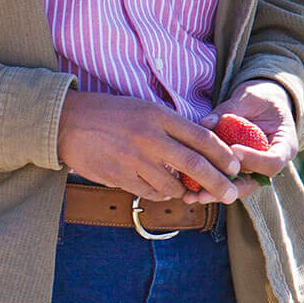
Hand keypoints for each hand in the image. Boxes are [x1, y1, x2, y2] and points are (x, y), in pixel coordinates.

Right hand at [56, 90, 242, 203]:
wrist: (69, 122)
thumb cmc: (110, 113)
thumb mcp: (143, 108)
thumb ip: (170, 127)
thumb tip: (199, 149)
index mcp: (157, 115)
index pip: (200, 136)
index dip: (222, 154)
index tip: (235, 166)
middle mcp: (149, 137)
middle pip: (194, 165)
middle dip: (217, 183)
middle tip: (231, 194)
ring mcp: (134, 159)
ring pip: (172, 185)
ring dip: (183, 190)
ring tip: (185, 189)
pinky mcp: (120, 177)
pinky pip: (150, 193)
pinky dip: (160, 194)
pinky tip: (158, 187)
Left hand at [195, 80, 298, 201]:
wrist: (265, 101)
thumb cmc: (260, 97)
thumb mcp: (248, 98)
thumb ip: (230, 109)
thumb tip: (205, 123)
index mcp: (284, 145)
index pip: (273, 162)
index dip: (254, 160)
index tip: (233, 151)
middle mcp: (272, 163)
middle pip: (254, 183)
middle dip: (229, 188)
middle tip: (206, 191)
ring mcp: (256, 169)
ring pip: (238, 186)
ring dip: (216, 191)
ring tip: (193, 196)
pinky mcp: (240, 170)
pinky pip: (227, 179)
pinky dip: (210, 183)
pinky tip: (189, 191)